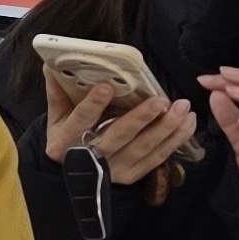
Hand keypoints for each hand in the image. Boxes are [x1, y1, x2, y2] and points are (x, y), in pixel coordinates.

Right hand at [44, 75, 195, 184]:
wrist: (73, 175)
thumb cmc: (66, 139)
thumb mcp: (56, 119)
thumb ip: (57, 93)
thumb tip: (51, 64)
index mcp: (66, 141)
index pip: (80, 121)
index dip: (93, 105)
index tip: (106, 86)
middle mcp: (91, 158)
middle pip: (118, 136)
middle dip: (141, 118)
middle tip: (160, 100)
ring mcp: (114, 169)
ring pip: (143, 148)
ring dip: (166, 128)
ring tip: (182, 108)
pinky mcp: (133, 175)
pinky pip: (158, 158)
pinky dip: (175, 141)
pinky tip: (187, 123)